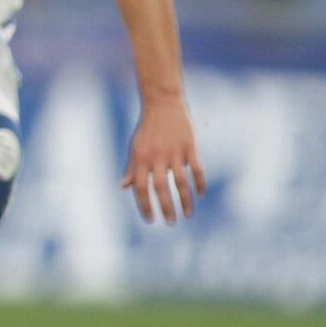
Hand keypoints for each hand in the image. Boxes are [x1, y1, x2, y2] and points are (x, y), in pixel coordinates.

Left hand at [120, 95, 205, 223]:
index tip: (150, 220)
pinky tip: (201, 194)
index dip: (145, 205)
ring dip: (185, 201)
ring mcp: (174, 152)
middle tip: (170, 222)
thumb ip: (132, 168)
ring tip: (187, 215)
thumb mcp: (135, 148)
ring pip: (180, 182)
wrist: (162, 104)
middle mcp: (156, 157)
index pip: (141, 188)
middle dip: (166, 208)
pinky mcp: (189, 146)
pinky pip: (196, 169)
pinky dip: (200, 183)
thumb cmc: (147, 129)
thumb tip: (124, 187)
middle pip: (160, 188)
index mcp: (141, 159)